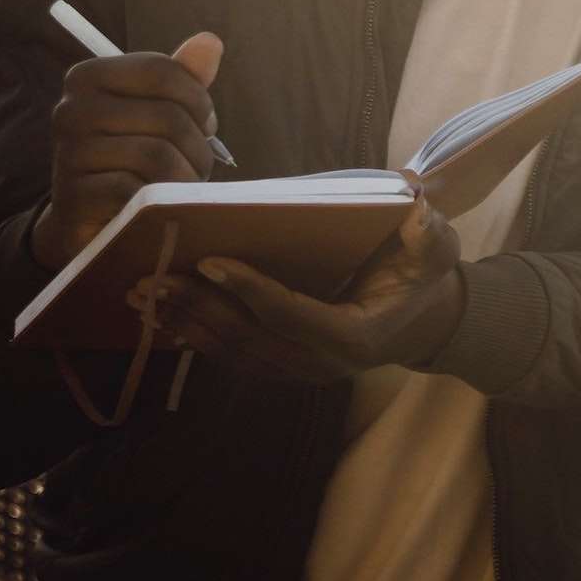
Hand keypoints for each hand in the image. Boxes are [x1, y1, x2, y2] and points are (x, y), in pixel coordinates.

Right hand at [32, 33, 222, 270]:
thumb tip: (211, 41)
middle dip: (198, 147)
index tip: (204, 124)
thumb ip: (181, 78)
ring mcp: (70, 154)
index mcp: (88, 76)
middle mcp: (71, 109)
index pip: (162, 71)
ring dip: (187, 178)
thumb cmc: (129, 159)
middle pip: (169, 116)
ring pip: (160, 156)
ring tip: (182, 187)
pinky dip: (161, 203)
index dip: (198, 100)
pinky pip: (141, 192)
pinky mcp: (77, 198)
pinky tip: (157, 206)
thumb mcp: (156, 112)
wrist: (86, 222)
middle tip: (197, 165)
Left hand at [133, 196, 464, 382]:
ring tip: (142, 295)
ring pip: (234, 353)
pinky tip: (161, 316)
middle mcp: (322, 364)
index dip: (250, 290)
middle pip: (249, 337)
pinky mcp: (284, 368)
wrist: (424, 320)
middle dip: (198, 307)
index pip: (292, 314)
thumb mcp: (438, 249)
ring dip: (185, 324)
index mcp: (355, 336)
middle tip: (153, 278)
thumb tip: (413, 208)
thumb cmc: (423, 276)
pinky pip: (233, 357)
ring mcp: (301, 372)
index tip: (210, 260)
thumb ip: (429, 233)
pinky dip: (195, 337)